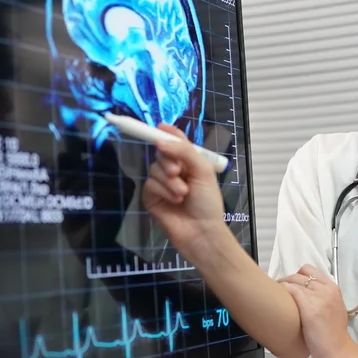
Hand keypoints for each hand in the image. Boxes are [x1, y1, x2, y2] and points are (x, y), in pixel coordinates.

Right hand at [142, 125, 227, 259]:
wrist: (201, 230)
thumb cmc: (207, 202)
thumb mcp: (203, 171)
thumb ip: (185, 152)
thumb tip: (161, 141)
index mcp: (190, 163)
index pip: (177, 143)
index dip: (169, 134)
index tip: (160, 126)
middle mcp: (175, 171)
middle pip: (162, 153)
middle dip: (169, 160)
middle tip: (178, 172)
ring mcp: (162, 184)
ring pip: (155, 169)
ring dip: (169, 181)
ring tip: (183, 194)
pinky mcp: (151, 197)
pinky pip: (149, 184)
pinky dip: (162, 190)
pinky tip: (174, 200)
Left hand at [280, 265, 357, 357]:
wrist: (337, 350)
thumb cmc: (334, 335)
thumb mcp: (335, 310)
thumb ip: (325, 299)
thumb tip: (309, 296)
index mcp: (334, 289)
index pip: (312, 271)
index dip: (299, 275)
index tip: (292, 284)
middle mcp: (327, 289)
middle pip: (302, 274)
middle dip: (288, 279)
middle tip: (280, 289)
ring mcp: (318, 297)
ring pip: (294, 280)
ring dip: (283, 284)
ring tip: (276, 294)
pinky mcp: (309, 307)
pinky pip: (291, 290)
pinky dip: (283, 290)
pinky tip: (277, 299)